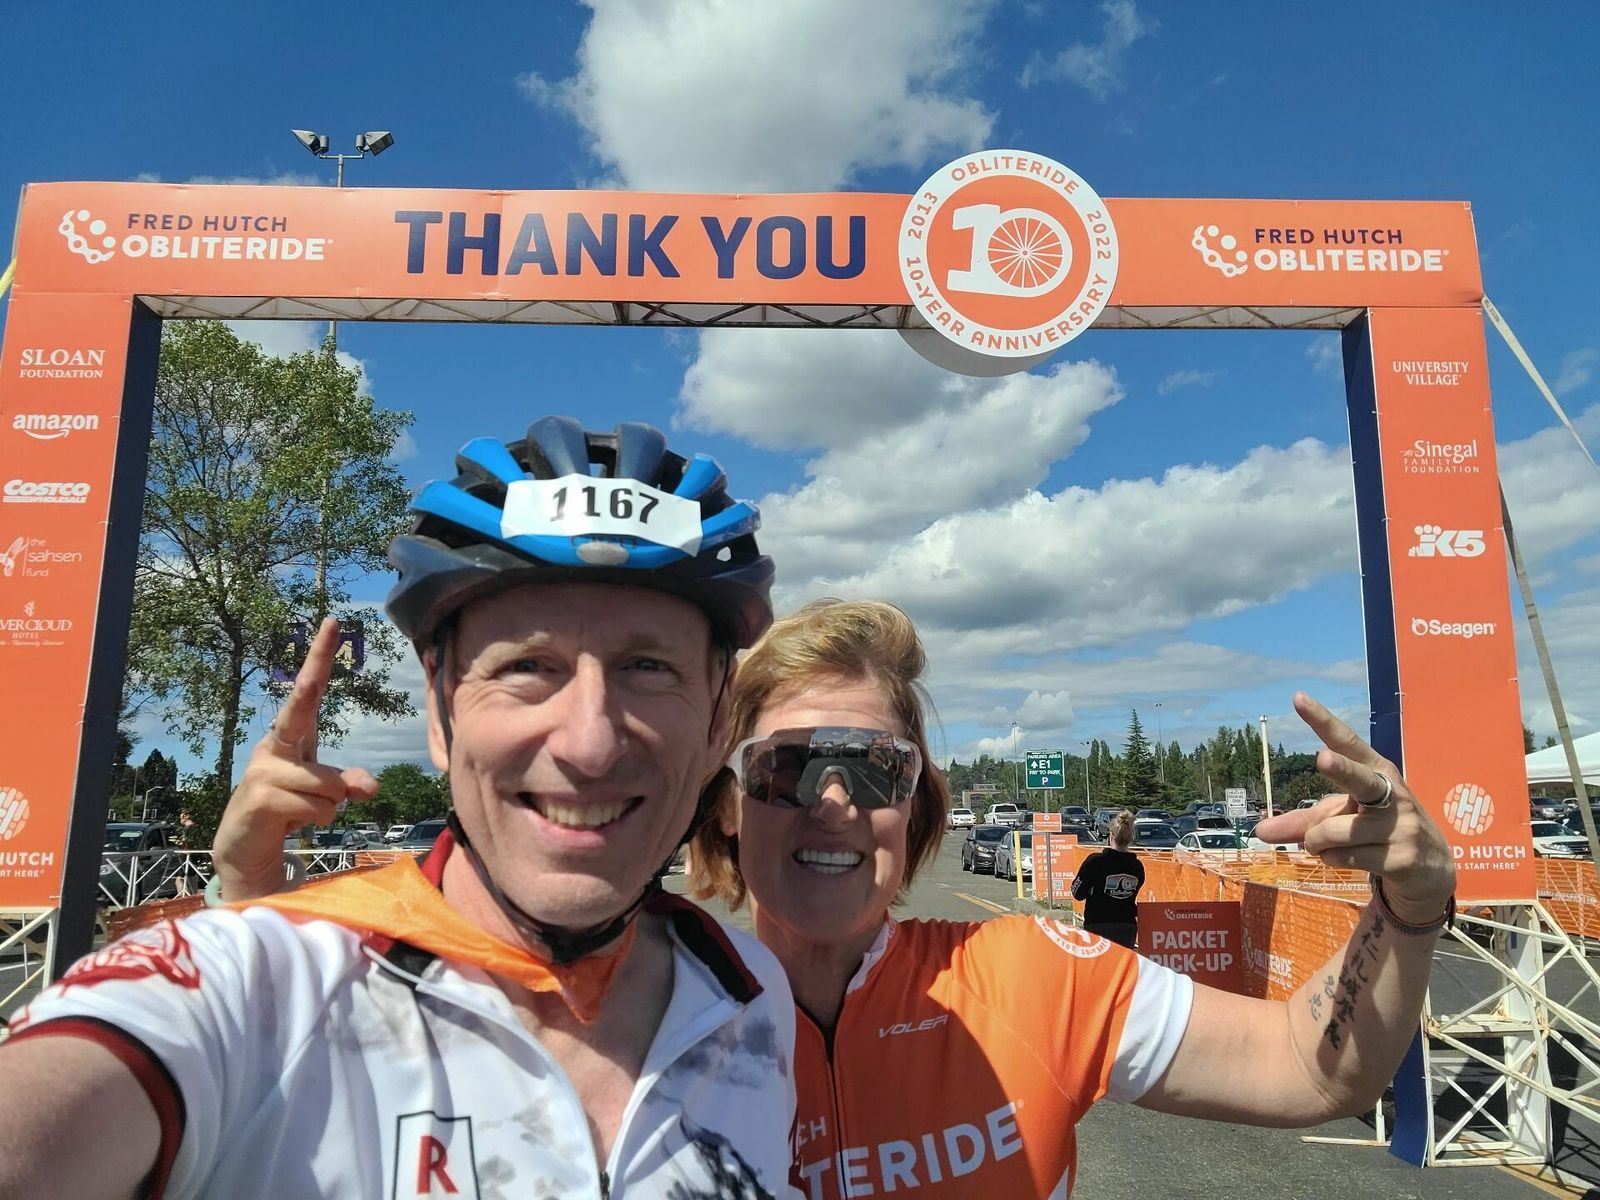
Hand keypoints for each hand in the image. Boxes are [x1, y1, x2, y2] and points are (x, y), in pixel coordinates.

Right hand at [213, 619, 377, 901]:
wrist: (245, 848)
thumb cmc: (289, 809)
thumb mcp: (324, 794)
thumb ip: (348, 785)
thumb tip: (369, 786)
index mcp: (291, 735)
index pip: (308, 689)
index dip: (320, 655)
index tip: (333, 621)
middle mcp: (274, 744)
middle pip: (300, 708)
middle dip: (311, 678)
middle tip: (331, 623)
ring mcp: (263, 769)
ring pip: (330, 784)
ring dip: (329, 806)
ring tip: (301, 812)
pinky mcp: (259, 798)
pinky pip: (318, 807)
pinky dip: (318, 820)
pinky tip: (290, 823)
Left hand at [1253, 693, 1454, 925]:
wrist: (1430, 871)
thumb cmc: (1377, 832)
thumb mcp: (1343, 818)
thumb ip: (1302, 822)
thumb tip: (1259, 832)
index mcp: (1378, 771)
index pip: (1347, 741)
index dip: (1323, 721)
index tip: (1299, 698)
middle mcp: (1392, 793)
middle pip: (1358, 778)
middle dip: (1341, 769)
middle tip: (1322, 759)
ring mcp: (1401, 826)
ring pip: (1332, 831)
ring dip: (1316, 842)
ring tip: (1327, 845)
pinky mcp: (1401, 858)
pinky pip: (1342, 857)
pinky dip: (1331, 859)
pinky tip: (1349, 858)